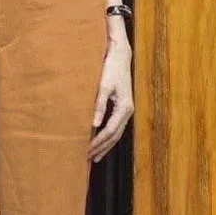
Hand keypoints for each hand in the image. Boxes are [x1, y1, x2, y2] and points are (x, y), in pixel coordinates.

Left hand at [87, 36, 133, 162]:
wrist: (120, 55)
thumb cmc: (111, 68)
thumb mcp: (103, 85)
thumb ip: (99, 105)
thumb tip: (94, 124)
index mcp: (124, 108)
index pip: (111, 131)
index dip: (99, 142)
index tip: (88, 150)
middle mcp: (127, 111)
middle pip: (115, 136)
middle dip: (102, 148)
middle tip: (89, 158)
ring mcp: (126, 109)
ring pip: (116, 133)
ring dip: (105, 145)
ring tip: (94, 156)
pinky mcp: (121, 106)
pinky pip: (115, 126)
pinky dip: (107, 136)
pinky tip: (99, 140)